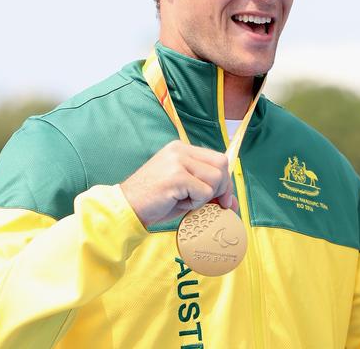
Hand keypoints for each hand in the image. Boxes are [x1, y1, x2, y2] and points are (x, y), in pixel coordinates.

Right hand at [120, 141, 238, 227]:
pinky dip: (195, 203)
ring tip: (185, 201)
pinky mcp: (176, 176)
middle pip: (221, 164)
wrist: (126, 208)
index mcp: (181, 149)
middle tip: (213, 204)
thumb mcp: (185, 193)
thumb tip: (232, 202)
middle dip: (222, 188)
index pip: (218, 158)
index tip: (222, 198)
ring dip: (205, 197)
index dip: (225, 180)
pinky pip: (203, 192)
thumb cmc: (155, 202)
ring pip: (215, 179)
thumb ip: (208, 192)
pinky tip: (178, 202)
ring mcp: (177, 161)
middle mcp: (180, 150)